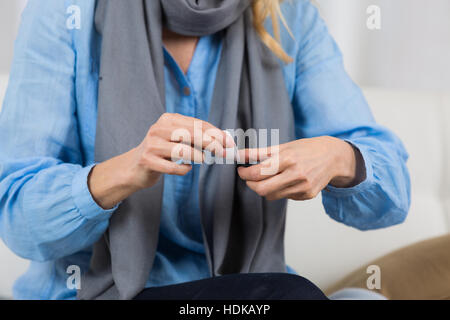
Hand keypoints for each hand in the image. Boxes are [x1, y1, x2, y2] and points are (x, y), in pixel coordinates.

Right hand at [88, 113, 233, 208]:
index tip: (229, 143)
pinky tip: (186, 168)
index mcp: (168, 119)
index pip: (197, 124)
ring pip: (182, 149)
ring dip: (198, 156)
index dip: (216, 133)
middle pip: (191, 134)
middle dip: (211, 144)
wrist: (134, 167)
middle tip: (223, 153)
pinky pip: (172, 166)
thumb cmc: (162, 153)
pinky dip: (183, 169)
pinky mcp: (147, 161)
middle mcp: (159, 129)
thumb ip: (196, 138)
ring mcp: (152, 144)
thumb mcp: (178, 139)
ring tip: (204, 160)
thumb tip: (223, 141)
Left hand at [237, 136, 362, 200]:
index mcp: (288, 159)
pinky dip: (280, 190)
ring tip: (270, 177)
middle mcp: (296, 174)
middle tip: (249, 178)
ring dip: (265, 188)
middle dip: (251, 185)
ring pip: (272, 196)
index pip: (258, 173)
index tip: (241, 171)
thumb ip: (259, 153)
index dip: (244, 174)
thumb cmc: (305, 149)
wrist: (333, 157)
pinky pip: (284, 197)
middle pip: (262, 190)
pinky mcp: (307, 195)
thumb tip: (239, 155)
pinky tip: (288, 180)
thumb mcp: (282, 147)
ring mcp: (303, 187)